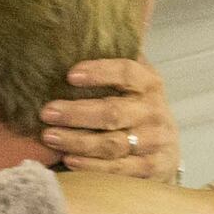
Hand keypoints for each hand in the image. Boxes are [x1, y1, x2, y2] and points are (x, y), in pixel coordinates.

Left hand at [39, 57, 180, 179]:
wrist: (167, 149)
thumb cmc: (137, 109)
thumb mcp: (132, 85)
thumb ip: (111, 69)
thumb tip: (70, 44)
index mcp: (149, 83)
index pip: (126, 72)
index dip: (99, 72)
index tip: (70, 75)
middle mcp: (154, 111)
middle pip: (113, 112)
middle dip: (77, 113)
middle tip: (47, 112)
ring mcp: (156, 141)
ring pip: (112, 143)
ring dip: (78, 141)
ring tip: (49, 136)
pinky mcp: (152, 167)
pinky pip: (119, 169)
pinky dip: (92, 166)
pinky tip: (69, 160)